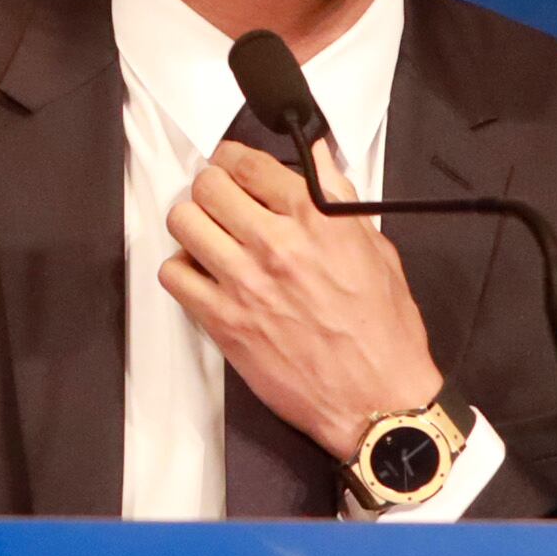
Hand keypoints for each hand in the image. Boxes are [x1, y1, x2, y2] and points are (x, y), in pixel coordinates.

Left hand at [161, 138, 441, 462]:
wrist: (375, 397)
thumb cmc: (383, 330)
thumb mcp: (375, 248)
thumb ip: (338, 199)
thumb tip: (316, 158)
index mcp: (317, 219)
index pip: (249, 163)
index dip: (235, 159)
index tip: (233, 165)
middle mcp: (276, 244)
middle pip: (208, 186)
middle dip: (212, 187)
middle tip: (221, 200)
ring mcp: (244, 282)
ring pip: (184, 223)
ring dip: (193, 223)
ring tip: (209, 234)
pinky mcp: (223, 320)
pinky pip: (173, 275)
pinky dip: (182, 269)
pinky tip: (203, 274)